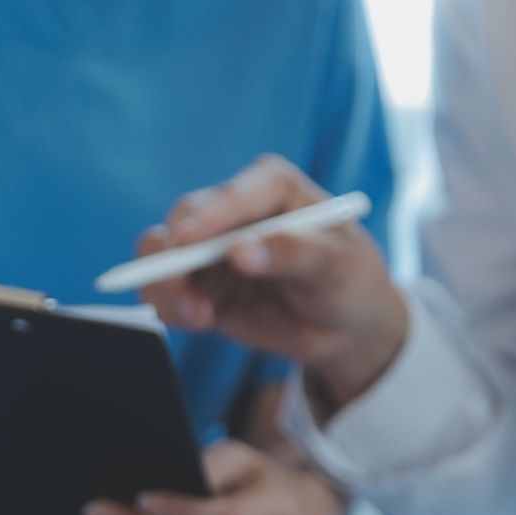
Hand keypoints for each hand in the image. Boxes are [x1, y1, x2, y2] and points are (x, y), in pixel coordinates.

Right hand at [140, 154, 408, 406]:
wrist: (347, 327)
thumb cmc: (350, 280)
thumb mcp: (335, 265)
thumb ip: (291, 254)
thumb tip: (240, 253)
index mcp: (271, 187)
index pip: (233, 196)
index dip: (207, 218)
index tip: (186, 242)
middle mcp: (234, 212)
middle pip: (184, 221)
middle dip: (174, 256)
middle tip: (181, 289)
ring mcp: (214, 251)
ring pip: (165, 257)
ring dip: (166, 286)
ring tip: (195, 315)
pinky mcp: (204, 288)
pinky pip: (171, 294)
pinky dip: (173, 307)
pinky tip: (198, 321)